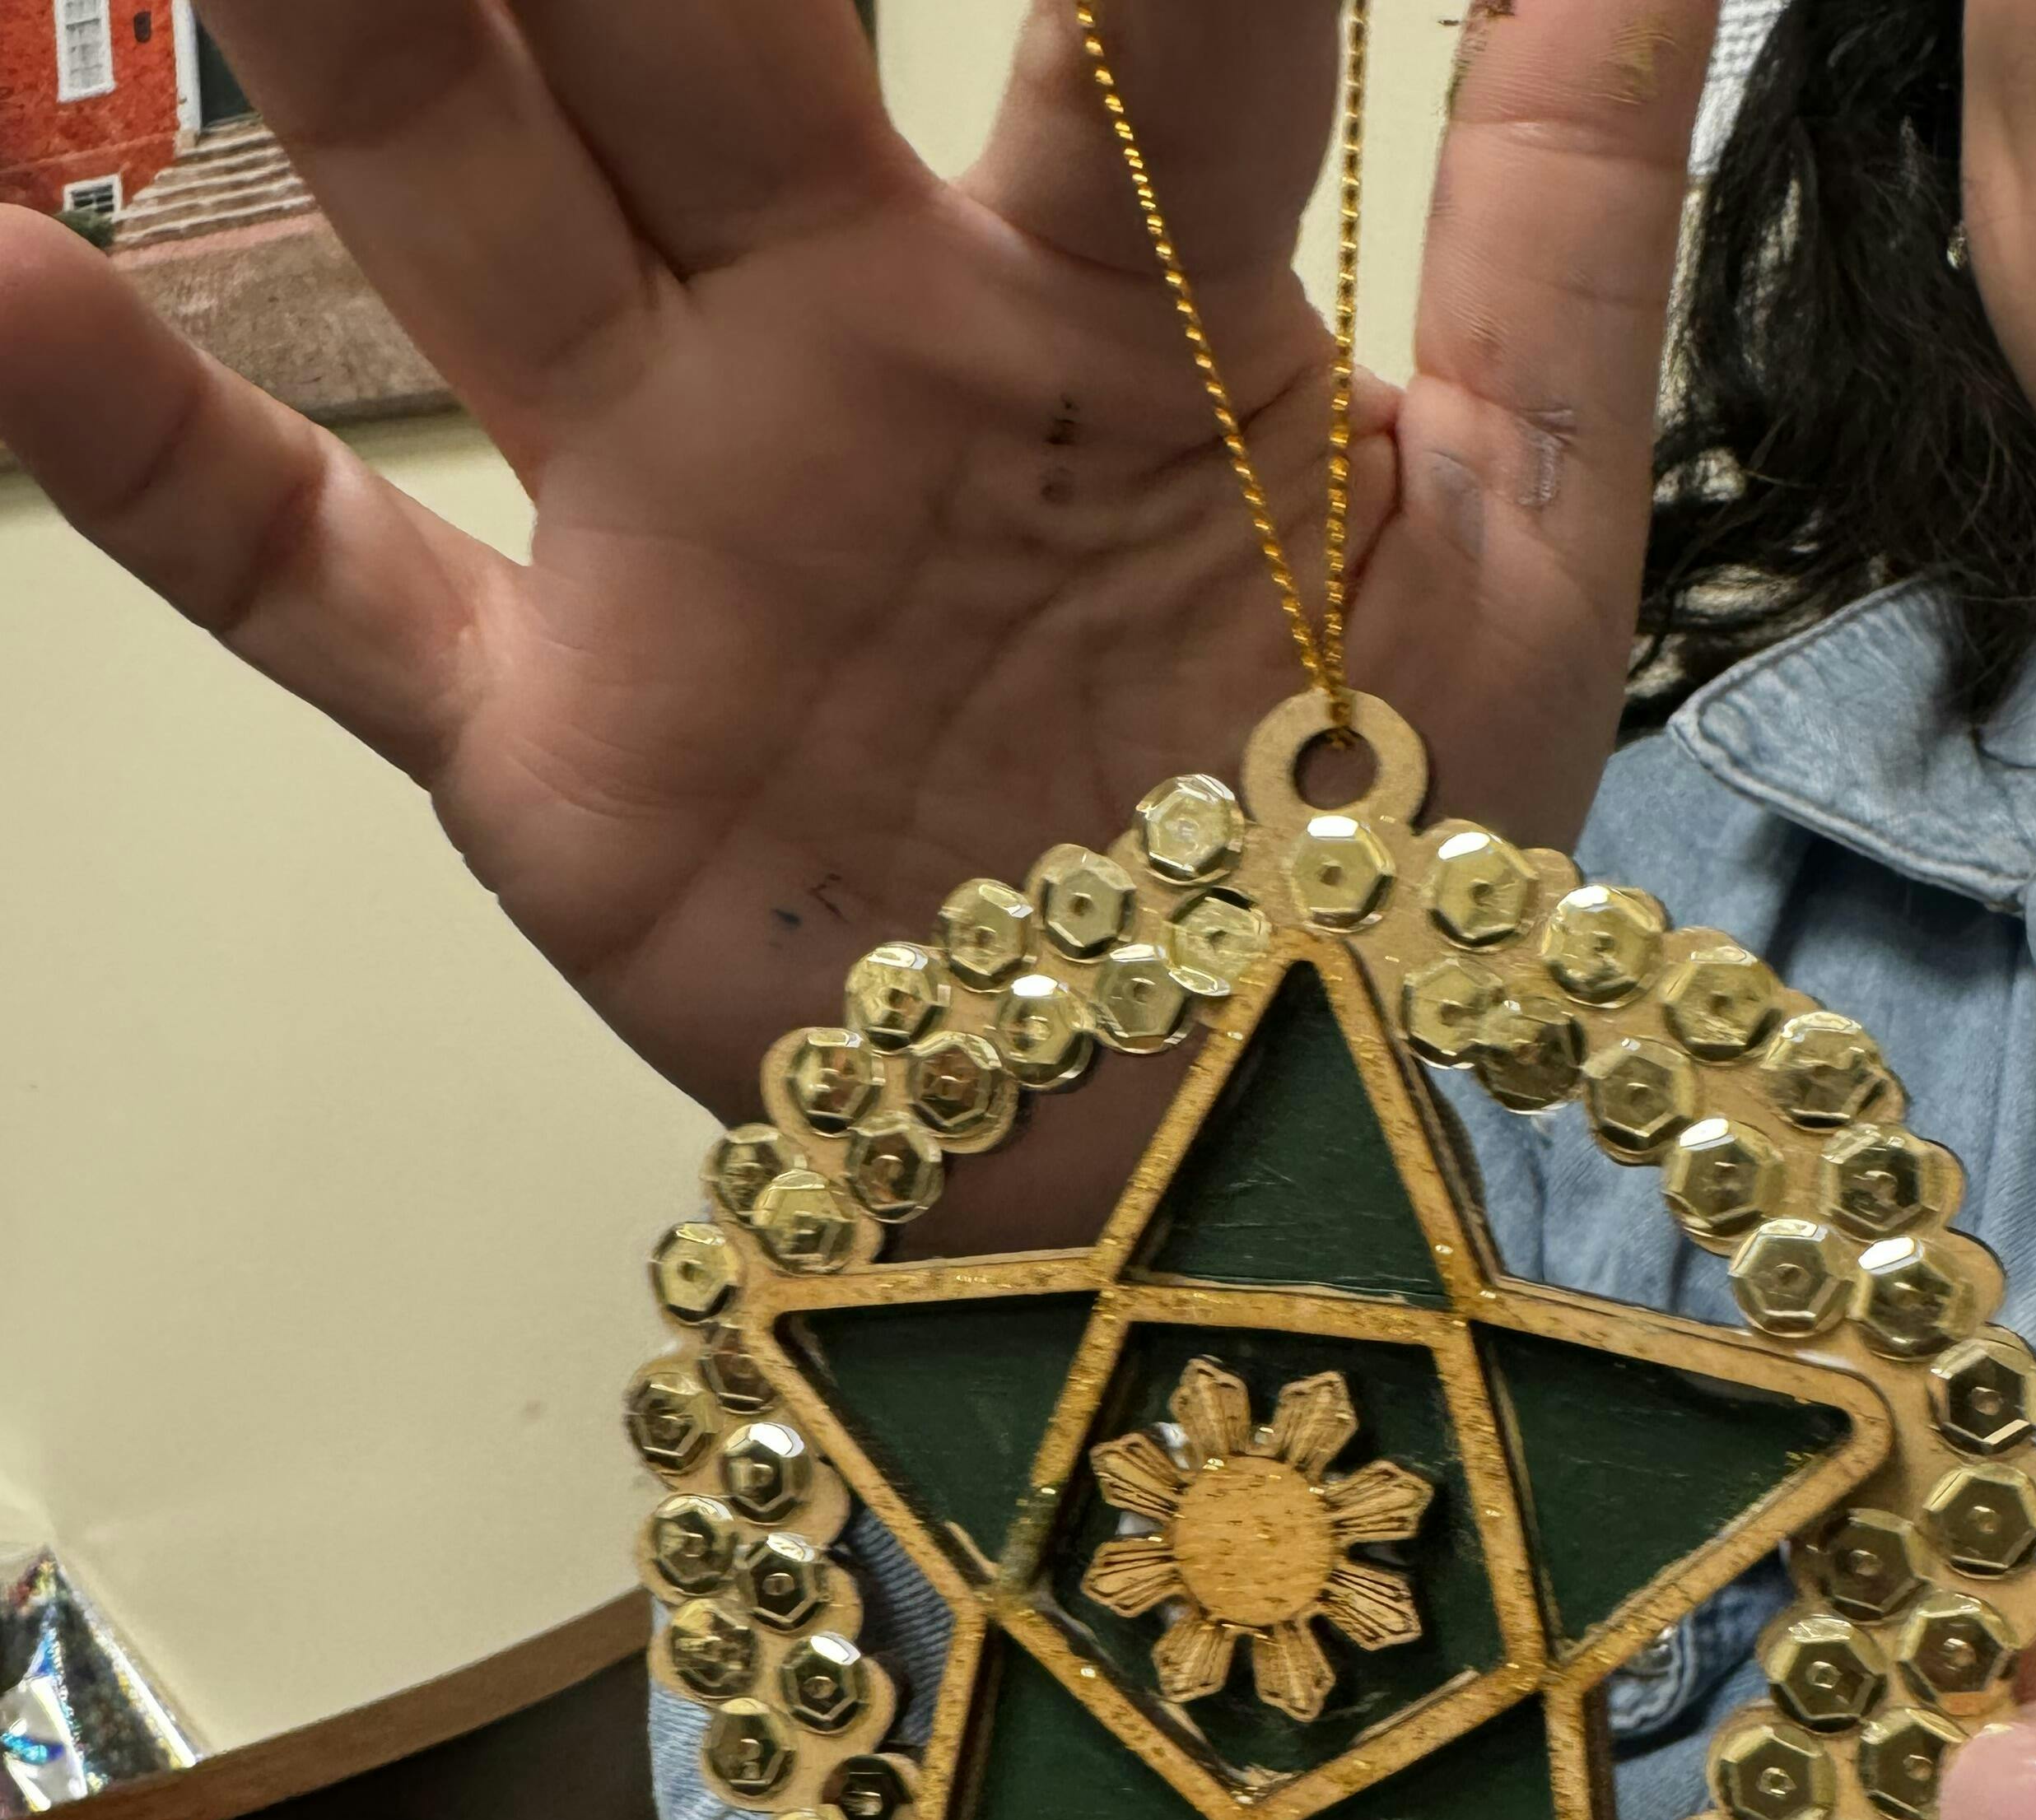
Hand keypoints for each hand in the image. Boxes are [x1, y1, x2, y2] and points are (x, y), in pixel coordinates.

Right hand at [0, 0, 1706, 1125]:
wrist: (1197, 1156)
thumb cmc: (1359, 842)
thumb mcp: (1521, 518)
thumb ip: (1559, 200)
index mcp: (1112, 297)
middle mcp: (847, 351)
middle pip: (696, 21)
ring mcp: (672, 532)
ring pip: (468, 202)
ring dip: (355, 10)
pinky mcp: (546, 739)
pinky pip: (308, 571)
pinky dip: (132, 448)